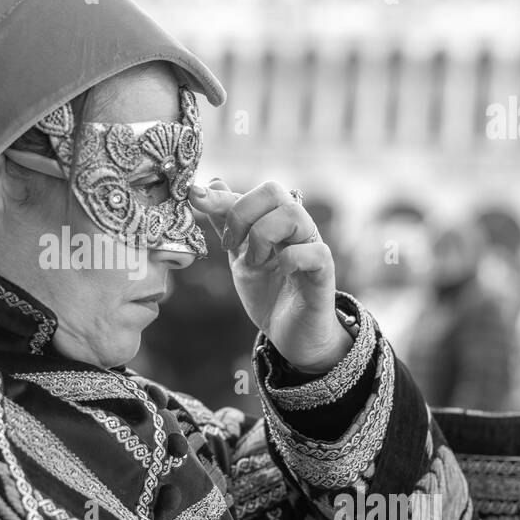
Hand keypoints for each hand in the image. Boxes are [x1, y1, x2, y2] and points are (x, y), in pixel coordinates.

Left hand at [189, 179, 351, 373]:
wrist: (290, 337)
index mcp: (276, 223)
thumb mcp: (239, 257)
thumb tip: (211, 183)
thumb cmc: (269, 294)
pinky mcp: (324, 274)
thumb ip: (227, 224)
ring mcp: (312, 249)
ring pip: (293, 215)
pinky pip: (314, 252)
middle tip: (233, 245)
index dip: (221, 196)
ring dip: (263, 237)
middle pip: (274, 191)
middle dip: (243, 214)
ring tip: (255, 263)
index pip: (252, 193)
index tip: (194, 197)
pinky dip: (291, 258)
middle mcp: (296, 229)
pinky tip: (280, 271)